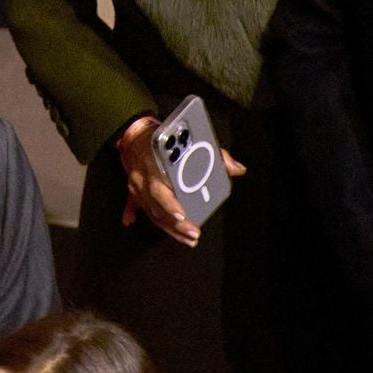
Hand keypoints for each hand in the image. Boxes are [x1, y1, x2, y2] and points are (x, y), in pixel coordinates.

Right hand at [117, 118, 245, 245]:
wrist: (134, 134)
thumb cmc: (164, 137)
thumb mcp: (191, 140)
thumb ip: (216, 155)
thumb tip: (237, 169)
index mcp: (157, 162)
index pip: (161, 187)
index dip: (170, 204)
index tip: (182, 215)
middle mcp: (144, 177)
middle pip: (157, 206)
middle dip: (175, 224)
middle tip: (193, 233)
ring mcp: (137, 187)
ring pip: (152, 213)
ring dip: (170, 228)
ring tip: (188, 238)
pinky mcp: (134, 193)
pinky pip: (140, 209)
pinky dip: (147, 220)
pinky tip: (151, 228)